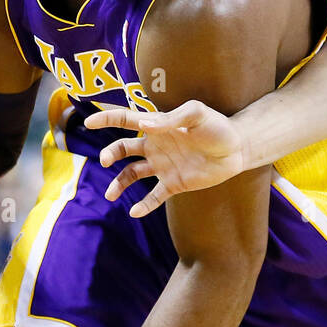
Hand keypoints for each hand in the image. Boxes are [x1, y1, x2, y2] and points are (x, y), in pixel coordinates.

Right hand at [83, 101, 245, 217]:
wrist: (237, 150)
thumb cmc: (218, 126)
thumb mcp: (197, 114)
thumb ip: (172, 118)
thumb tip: (146, 124)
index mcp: (157, 126)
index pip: (126, 120)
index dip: (106, 119)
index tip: (88, 122)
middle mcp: (155, 146)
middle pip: (123, 149)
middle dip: (110, 153)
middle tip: (105, 160)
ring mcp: (163, 166)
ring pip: (131, 175)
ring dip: (119, 184)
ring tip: (110, 195)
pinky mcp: (173, 184)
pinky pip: (153, 196)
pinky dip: (143, 205)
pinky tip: (135, 212)